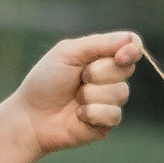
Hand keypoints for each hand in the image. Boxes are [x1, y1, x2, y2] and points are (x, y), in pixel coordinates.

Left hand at [0, 31, 141, 162]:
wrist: (31, 116)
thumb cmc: (45, 82)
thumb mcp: (67, 53)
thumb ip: (99, 44)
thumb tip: (130, 39)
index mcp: (101, 55)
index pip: (131, 45)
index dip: (132, 49)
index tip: (120, 55)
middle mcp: (110, 76)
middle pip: (127, 68)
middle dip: (98, 72)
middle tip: (78, 78)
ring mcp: (110, 100)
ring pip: (121, 92)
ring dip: (91, 94)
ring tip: (75, 98)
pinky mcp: (107, 122)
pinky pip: (114, 114)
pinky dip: (92, 113)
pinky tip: (78, 115)